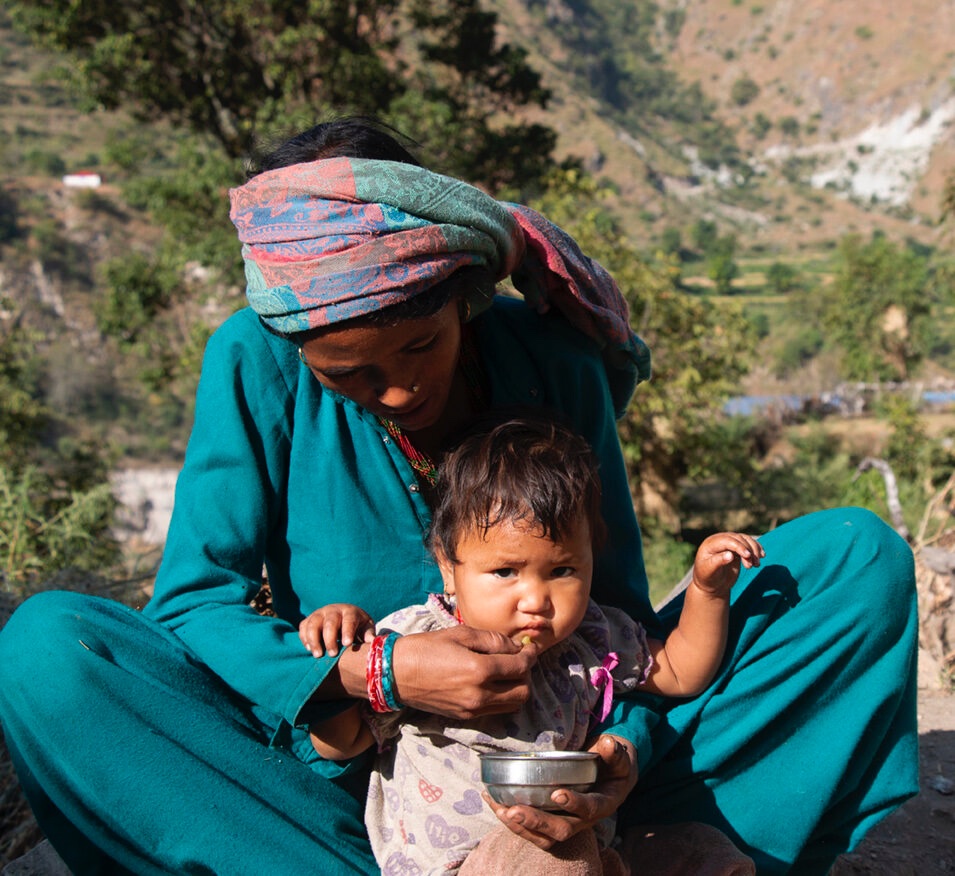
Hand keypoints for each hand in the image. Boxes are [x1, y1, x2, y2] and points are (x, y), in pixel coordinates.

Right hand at [299, 603, 375, 656]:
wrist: (344, 617)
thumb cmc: (357, 626)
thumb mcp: (365, 628)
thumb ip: (368, 634)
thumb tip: (372, 642)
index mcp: (350, 611)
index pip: (349, 619)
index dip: (347, 631)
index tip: (346, 644)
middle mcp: (333, 610)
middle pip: (330, 622)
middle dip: (330, 639)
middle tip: (332, 654)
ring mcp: (320, 613)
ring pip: (313, 623)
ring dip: (314, 640)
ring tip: (318, 655)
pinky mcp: (309, 619)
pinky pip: (303, 626)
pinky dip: (304, 637)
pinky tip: (309, 649)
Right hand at [390, 626, 539, 718]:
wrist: (396, 674)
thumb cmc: (426, 648)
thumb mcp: (460, 634)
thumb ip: (493, 640)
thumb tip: (516, 647)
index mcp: (479, 670)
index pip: (520, 667)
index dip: (530, 656)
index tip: (529, 648)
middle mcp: (479, 694)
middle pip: (522, 692)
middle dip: (526, 675)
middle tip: (519, 660)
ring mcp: (472, 709)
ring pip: (512, 705)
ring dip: (517, 689)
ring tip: (507, 672)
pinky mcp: (465, 717)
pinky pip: (495, 710)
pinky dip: (502, 698)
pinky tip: (492, 683)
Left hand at [481, 735, 637, 848]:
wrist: (610, 779)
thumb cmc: (611, 764)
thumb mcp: (617, 756)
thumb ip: (613, 752)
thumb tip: (607, 743)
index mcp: (603, 803)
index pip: (589, 809)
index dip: (574, 804)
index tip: (557, 794)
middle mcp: (584, 820)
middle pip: (561, 830)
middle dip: (536, 822)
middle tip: (514, 810)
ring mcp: (568, 823)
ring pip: (544, 837)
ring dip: (521, 826)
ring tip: (500, 810)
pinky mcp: (553, 822)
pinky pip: (533, 831)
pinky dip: (513, 820)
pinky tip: (495, 804)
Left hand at [692, 532, 763, 596]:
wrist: (711, 585)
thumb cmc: (707, 578)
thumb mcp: (709, 572)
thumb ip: (718, 562)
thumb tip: (730, 555)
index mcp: (710, 544)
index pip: (727, 540)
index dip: (739, 546)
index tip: (748, 556)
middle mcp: (719, 540)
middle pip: (738, 539)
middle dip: (748, 550)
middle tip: (753, 565)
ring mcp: (728, 543)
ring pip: (745, 539)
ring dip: (754, 550)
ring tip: (757, 565)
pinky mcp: (736, 548)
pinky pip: (748, 544)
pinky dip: (756, 549)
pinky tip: (761, 556)